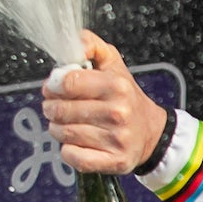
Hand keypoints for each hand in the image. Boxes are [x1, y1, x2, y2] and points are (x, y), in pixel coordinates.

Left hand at [43, 30, 166, 172]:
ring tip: (66, 125)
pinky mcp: (114, 161)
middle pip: (61, 110)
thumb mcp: (113, 64)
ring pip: (64, 133)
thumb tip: (73, 40)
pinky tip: (76, 143)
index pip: (68, 82)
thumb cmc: (125, 97)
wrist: (151, 133)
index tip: (52, 87)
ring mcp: (116, 139)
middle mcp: (118, 112)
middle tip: (55, 108)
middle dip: (51, 108)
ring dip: (58, 129)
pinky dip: (68, 151)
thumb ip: (91, 45)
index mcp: (116, 85)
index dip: (53, 85)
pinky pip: (74, 156)